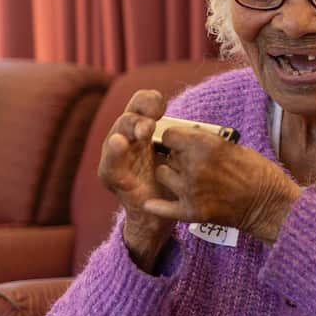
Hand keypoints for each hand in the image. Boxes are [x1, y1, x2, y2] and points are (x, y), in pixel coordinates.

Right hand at [97, 90, 175, 270]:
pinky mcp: (116, 178)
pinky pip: (111, 164)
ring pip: (117, 135)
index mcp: (143, 130)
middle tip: (153, 123)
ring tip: (141, 131)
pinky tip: (119, 143)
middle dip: (140, 118)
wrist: (164, 214)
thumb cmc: (174, 180)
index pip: (141, 106)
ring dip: (128, 130)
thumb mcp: (183, 156)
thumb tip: (204, 127)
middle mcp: (127, 140)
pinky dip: (114, 154)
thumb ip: (187, 139)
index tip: (161, 106)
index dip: (149, 101)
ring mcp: (118, 158)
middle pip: (129, 118)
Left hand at [141, 127, 301, 243]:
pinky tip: (153, 203)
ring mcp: (191, 190)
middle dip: (177, 156)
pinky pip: (162, 207)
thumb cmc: (259, 174)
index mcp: (207, 146)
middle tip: (190, 162)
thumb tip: (187, 138)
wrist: (271, 205)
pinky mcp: (191, 211)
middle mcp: (195, 166)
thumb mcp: (236, 148)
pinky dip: (157, 205)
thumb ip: (208, 143)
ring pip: (162, 175)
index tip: (179, 142)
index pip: (170, 134)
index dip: (175, 138)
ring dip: (171, 176)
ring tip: (185, 179)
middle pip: (168, 154)